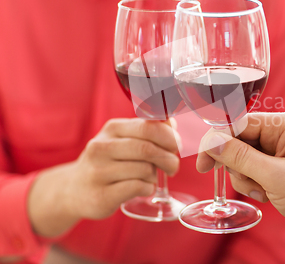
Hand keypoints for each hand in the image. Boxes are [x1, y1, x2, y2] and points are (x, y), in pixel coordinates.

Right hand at [28, 118, 180, 237]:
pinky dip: (148, 188)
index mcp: (111, 129)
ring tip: (150, 177)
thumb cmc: (108, 162)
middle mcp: (101, 147)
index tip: (176, 147)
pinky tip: (143, 187)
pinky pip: (138, 188)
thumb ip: (148, 130)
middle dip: (168, 159)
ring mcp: (98, 172)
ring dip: (155, 175)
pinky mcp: (100, 195)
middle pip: (148, 149)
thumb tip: (171, 122)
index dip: (169, 137)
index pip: (148, 127)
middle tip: (173, 167)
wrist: (74, 190)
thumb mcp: (124, 139)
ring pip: (144, 170)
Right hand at [197, 113, 284, 261]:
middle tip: (249, 184)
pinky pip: (258, 171)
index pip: (240, 124)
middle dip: (239, 166)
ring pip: (247, 160)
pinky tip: (269, 197)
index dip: (218, 142)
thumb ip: (239, 157)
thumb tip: (212, 141)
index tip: (202, 164)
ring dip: (248, 179)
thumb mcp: (274, 176)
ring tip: (264, 193)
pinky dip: (257, 185)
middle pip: (242, 142)